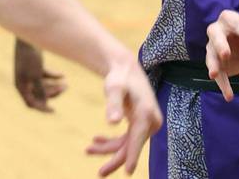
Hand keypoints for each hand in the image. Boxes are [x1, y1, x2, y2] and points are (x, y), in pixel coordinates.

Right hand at [14, 38, 66, 112]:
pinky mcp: (34, 65)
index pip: (31, 103)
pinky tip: (62, 75)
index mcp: (21, 86)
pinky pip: (44, 75)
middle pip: (39, 94)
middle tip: (65, 88)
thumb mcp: (36, 74)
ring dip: (54, 85)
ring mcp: (29, 73)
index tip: (53, 111)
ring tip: (66, 84)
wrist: (29, 36)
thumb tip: (44, 103)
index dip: (42, 108)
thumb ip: (40, 89)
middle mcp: (24, 81)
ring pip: (42, 85)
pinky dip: (53, 76)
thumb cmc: (30, 56)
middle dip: (52, 93)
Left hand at [86, 54, 161, 176]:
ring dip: (108, 148)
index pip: (138, 139)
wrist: (125, 69)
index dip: (133, 157)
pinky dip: (111, 142)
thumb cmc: (119, 77)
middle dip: (114, 158)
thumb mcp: (114, 88)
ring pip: (127, 145)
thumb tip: (113, 122)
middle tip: (100, 173)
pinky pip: (126, 139)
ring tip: (88, 148)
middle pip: (132, 146)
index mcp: (146, 112)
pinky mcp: (140, 124)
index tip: (128, 172)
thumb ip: (113, 104)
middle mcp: (150, 120)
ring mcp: (146, 123)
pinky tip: (96, 140)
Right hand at [206, 10, 238, 101]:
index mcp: (229, 18)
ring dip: (213, 65)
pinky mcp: (214, 63)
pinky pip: (217, 74)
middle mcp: (217, 30)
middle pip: (215, 36)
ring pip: (211, 56)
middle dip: (220, 45)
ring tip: (214, 75)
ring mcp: (213, 47)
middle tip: (226, 54)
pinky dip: (222, 84)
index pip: (235, 23)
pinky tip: (229, 95)